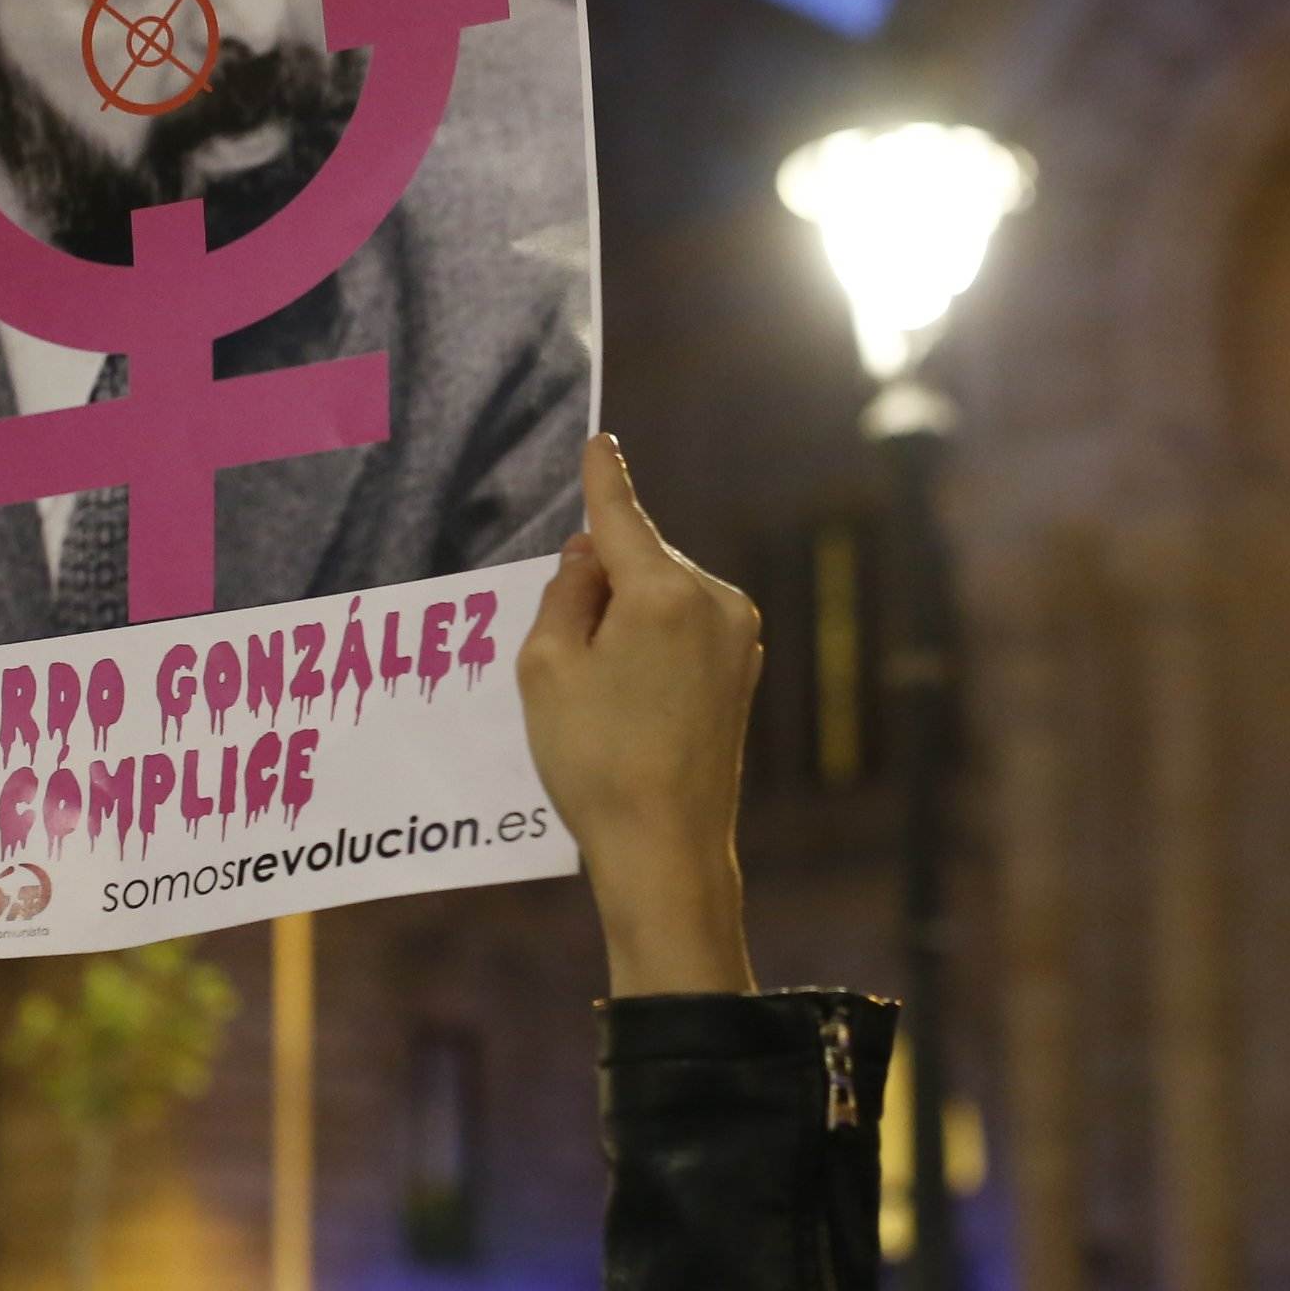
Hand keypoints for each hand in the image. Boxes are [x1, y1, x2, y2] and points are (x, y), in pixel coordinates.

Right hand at [519, 435, 759, 997]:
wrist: (668, 847)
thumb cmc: (597, 762)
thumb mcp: (547, 668)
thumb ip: (565, 594)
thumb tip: (591, 556)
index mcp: (665, 592)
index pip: (622, 518)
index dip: (603, 481)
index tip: (600, 443)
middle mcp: (715, 602)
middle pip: (640, 563)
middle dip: (600, 588)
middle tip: (570, 665)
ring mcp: (738, 638)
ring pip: (662, 599)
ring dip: (626, 622)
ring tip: (600, 700)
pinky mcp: (742, 672)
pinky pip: (685, 633)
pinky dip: (651, 647)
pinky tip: (629, 705)